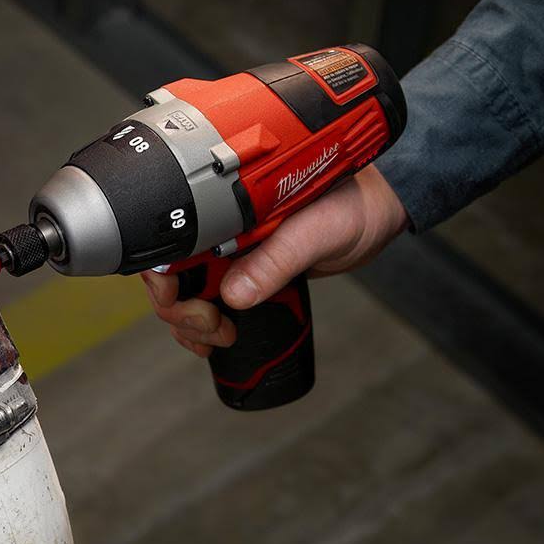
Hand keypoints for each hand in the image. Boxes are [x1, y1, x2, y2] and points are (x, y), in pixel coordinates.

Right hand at [140, 165, 407, 357]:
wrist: (379, 212)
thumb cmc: (352, 204)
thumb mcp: (316, 230)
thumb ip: (276, 259)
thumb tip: (234, 295)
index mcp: (225, 208)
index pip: (170, 244)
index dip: (164, 280)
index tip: (182, 304)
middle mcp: (220, 230)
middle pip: (170, 275)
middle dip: (180, 310)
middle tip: (214, 327)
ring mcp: (229, 254)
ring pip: (186, 294)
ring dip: (190, 324)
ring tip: (220, 336)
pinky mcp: (247, 273)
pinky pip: (211, 302)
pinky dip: (204, 326)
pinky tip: (216, 339)